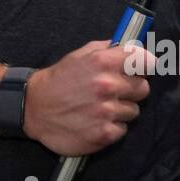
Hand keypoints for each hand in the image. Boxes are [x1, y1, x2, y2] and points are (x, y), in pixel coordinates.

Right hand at [22, 41, 154, 156]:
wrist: (34, 108)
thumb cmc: (59, 80)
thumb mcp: (79, 55)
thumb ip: (106, 49)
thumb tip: (131, 46)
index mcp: (102, 62)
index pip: (145, 61)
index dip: (145, 65)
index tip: (141, 68)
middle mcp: (107, 85)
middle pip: (143, 88)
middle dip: (131, 89)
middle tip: (114, 91)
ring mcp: (106, 111)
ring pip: (133, 111)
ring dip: (120, 109)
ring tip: (100, 108)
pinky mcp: (104, 134)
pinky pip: (123, 129)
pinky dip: (112, 126)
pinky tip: (96, 121)